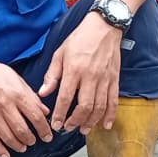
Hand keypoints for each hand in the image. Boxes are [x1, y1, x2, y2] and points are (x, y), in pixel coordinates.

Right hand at [0, 52, 53, 156]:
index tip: (47, 136)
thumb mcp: (18, 79)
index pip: (35, 116)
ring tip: (23, 147)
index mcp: (17, 94)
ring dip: (18, 145)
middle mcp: (5, 105)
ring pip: (8, 136)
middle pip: (22, 129)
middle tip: (34, 141)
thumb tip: (44, 111)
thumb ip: (32, 96)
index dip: (44, 129)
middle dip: (31, 139)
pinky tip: (6, 156)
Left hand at [38, 15, 121, 133]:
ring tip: (84, 129)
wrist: (104, 27)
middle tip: (68, 128)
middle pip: (84, 106)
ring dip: (91, 121)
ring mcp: (104, 79)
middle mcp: (90, 76)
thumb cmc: (80, 39)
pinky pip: (114, 100)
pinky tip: (106, 124)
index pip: (65, 98)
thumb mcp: (60, 53)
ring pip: (99, 107)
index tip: (56, 125)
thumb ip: (52, 75)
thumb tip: (43, 93)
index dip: (60, 114)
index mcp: (74, 70)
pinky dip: (111, 115)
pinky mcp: (115, 79)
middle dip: (75, 121)